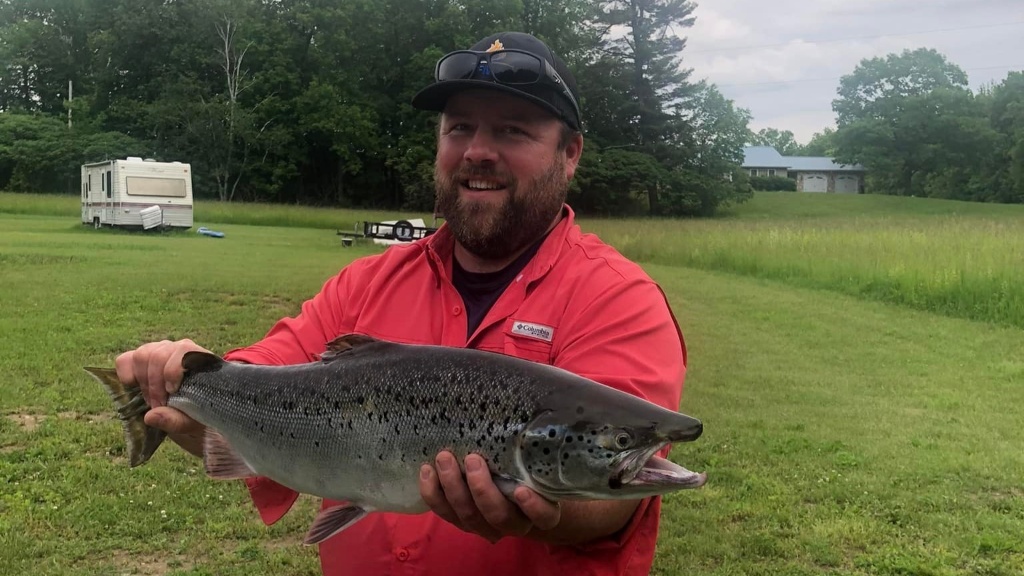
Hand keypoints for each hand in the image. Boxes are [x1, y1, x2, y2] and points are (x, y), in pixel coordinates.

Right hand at [114, 339, 208, 456]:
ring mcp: (161, 353)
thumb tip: (150, 416)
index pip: (183, 350)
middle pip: (158, 354)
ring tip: (151, 401)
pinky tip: (136, 388)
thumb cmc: (199, 415)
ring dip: (142, 381)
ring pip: (142, 355)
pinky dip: (126, 374)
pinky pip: (125, 360)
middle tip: (158, 405)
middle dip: (154, 384)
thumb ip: (177, 420)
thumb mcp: (193, 423)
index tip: (171, 392)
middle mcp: (180, 351)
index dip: (172, 370)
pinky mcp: (142, 362)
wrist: (193, 415)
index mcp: (200, 359)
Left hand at [419, 451, 560, 542]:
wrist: (508, 488)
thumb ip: (528, 451)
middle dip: (481, 489)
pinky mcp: (462, 522)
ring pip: (468, 517)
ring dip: (453, 487)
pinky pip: (445, 513)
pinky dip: (433, 494)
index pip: (543, 516)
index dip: (533, 507)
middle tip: (472, 459)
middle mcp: (514, 523)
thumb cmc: (525, 468)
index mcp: (540, 510)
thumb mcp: (532, 462)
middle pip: (498, 516)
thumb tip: (523, 410)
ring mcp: (486, 526)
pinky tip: (426, 471)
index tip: (521, 490)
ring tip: (444, 458)